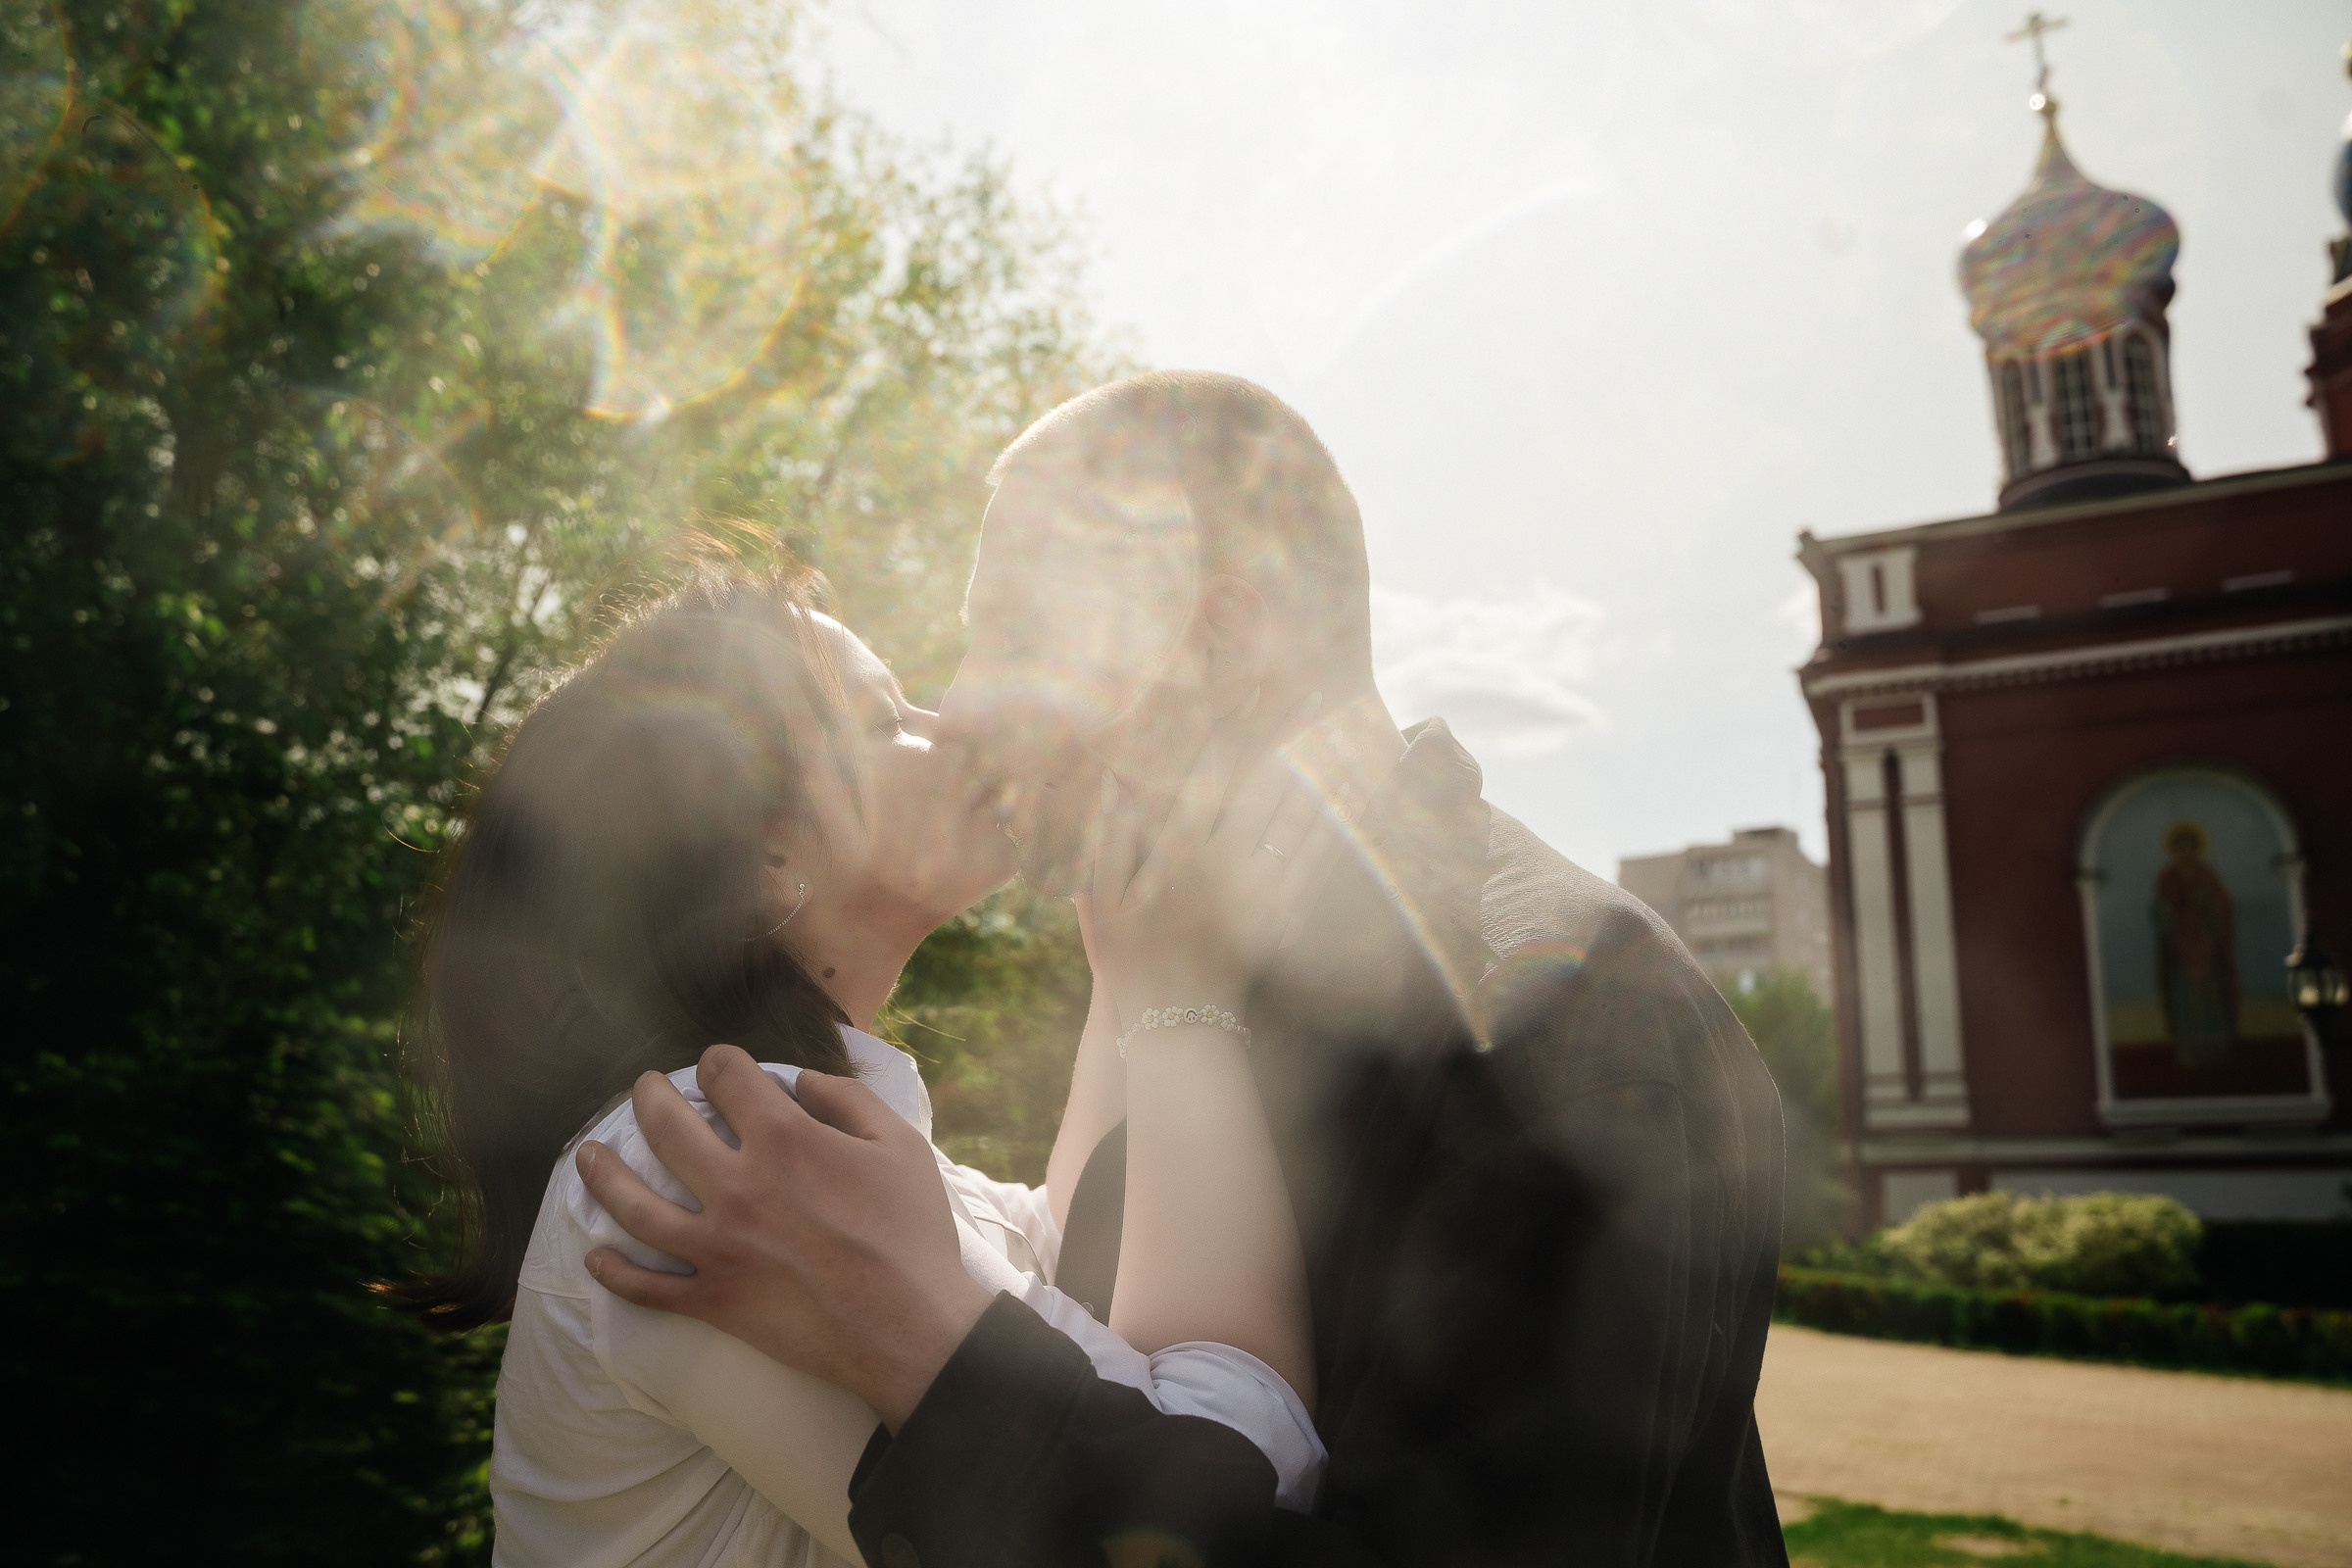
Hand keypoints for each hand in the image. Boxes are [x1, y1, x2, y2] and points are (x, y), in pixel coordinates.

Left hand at [576, 1043, 992, 1431]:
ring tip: (586, 1156)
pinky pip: (648, 1287)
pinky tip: (595, 1256)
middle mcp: (738, 1186)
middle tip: (642, 1089)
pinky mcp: (714, 1300)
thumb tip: (801, 1081)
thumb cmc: (912, 1233)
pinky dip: (615, 1272)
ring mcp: (718, 1246)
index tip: (718, 1066)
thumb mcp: (900, 1145)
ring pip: (635, 1206)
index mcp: (785, 1140)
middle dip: (649, 1097)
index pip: (728, 1077)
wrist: (909, 1328)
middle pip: (667, 1128)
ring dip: (603, 1176)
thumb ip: (848, 1100)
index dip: (719, 1062)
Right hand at [1089, 709, 1343, 1022]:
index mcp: (1176, 849)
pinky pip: (1310, 858)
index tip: (1245, 684)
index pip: (1206, 770)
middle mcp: (1222, 860)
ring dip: (1317, 762)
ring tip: (1337, 722)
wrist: (1175, 1020)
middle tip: (1309, 685)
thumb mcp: (1100, 898)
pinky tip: (1347, 794)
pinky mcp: (1281, 910)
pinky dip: (1330, 821)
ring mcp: (1257, 885)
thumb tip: (1112, 777)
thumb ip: (1107, 836)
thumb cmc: (1128, 958)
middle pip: (1258, 778)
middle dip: (1282, 729)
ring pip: (1293, 811)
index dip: (1227, 723)